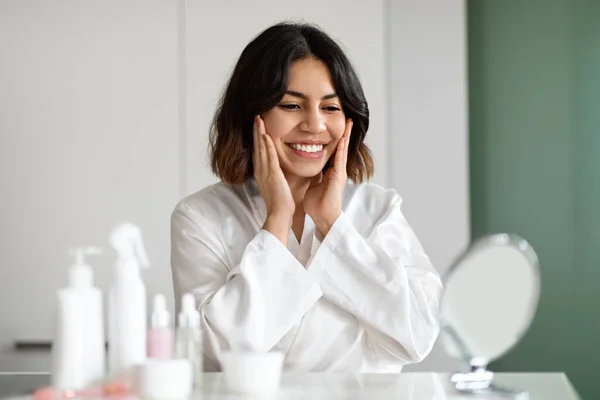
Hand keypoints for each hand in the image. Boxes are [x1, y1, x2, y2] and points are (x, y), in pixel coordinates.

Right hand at [253, 115, 294, 244]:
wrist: (280, 214)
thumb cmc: (281, 202)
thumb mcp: (276, 185)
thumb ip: (275, 175)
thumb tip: (278, 169)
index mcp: (262, 173)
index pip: (258, 151)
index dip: (257, 138)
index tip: (258, 126)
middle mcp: (261, 171)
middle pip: (257, 146)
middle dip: (256, 131)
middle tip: (256, 117)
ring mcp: (265, 172)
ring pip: (261, 148)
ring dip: (260, 133)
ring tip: (259, 120)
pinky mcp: (272, 175)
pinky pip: (269, 157)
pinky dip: (267, 146)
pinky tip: (266, 135)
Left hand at [304, 119, 351, 236]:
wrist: (323, 217)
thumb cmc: (317, 204)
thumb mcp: (313, 185)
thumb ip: (314, 176)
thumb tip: (310, 169)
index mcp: (329, 171)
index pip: (332, 151)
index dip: (334, 139)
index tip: (335, 127)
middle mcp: (336, 170)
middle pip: (340, 147)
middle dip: (344, 133)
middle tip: (348, 119)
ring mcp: (339, 173)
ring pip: (342, 150)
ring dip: (346, 137)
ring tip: (349, 123)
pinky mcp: (339, 177)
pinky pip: (340, 159)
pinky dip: (341, 148)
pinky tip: (343, 139)